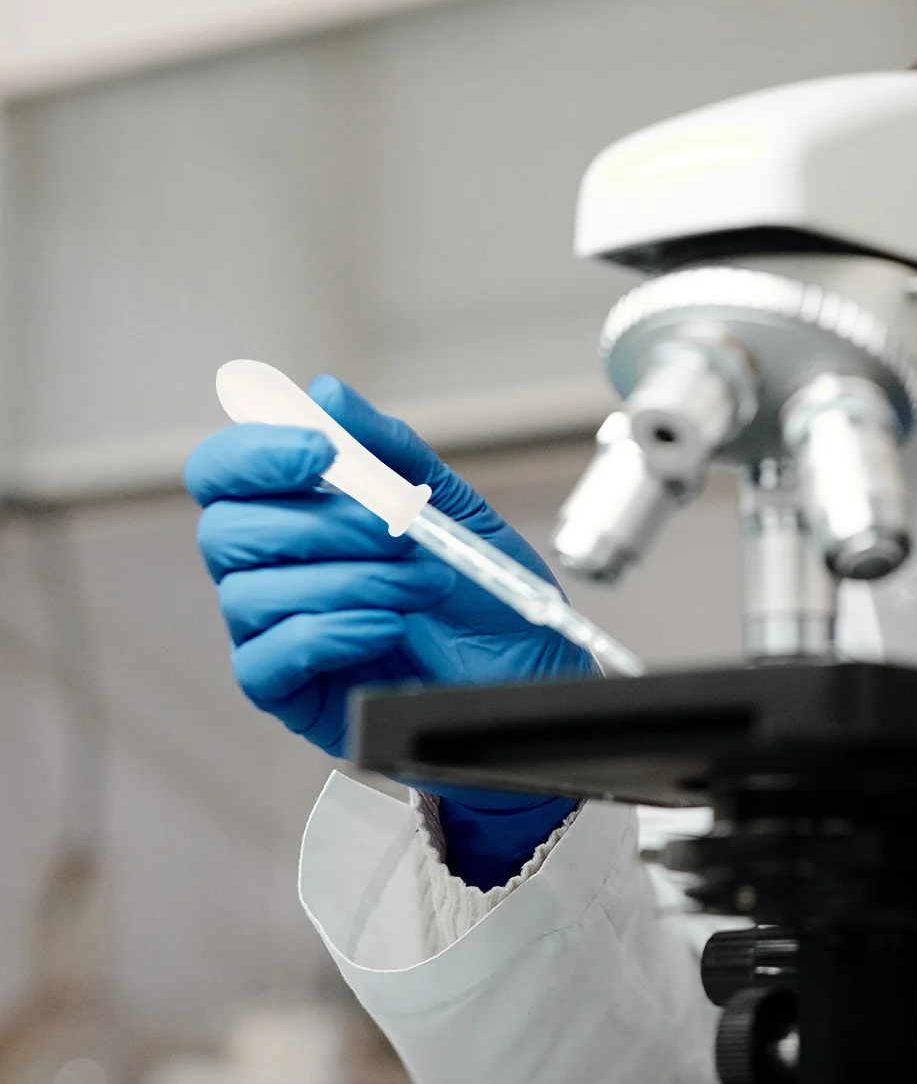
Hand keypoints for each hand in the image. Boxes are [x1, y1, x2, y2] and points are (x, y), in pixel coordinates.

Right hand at [186, 376, 589, 888]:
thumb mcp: (452, 507)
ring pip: (251, 593)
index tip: (321, 452)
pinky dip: (331, 631)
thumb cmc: (482, 593)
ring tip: (422, 584)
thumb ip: (390, 451)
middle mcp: (270, 568)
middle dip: (324, 523)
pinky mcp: (286, 691)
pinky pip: (266, 658)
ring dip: (349, 579)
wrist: (525, 674)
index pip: (223, 472)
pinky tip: (386, 627)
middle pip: (225, 530)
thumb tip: (327, 392)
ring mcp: (272, 632)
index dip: (256, 454)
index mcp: (296, 512)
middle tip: (400, 529)